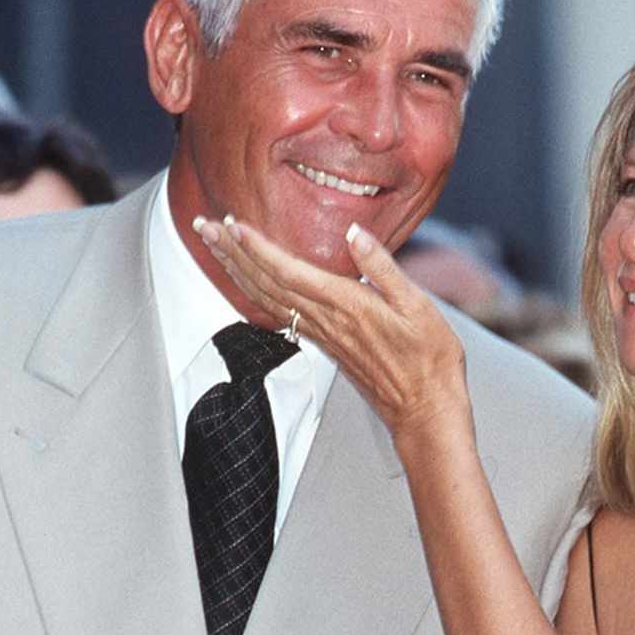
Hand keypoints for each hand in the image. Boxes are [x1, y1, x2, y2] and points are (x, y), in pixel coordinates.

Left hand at [195, 214, 470, 446]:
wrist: (426, 411)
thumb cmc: (430, 360)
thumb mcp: (418, 306)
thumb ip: (383, 267)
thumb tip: (354, 231)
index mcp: (347, 306)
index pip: (290, 272)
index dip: (258, 248)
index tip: (232, 224)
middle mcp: (327, 321)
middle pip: (268, 283)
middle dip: (233, 253)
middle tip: (204, 225)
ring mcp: (324, 335)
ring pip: (269, 298)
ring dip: (238, 271)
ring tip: (215, 246)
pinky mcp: (327, 345)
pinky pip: (283, 314)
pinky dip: (259, 293)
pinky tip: (248, 281)